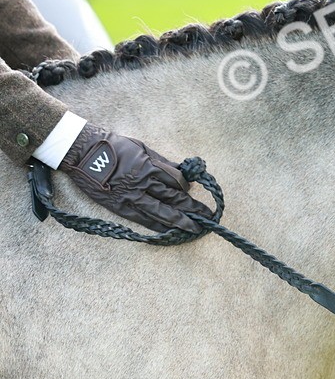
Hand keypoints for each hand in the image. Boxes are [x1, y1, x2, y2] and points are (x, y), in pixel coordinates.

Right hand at [59, 123, 211, 233]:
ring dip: (181, 221)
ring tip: (196, 228)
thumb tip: (180, 171)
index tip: (193, 191)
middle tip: (208, 216)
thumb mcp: (141, 147)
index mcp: (151, 165)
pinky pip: (143, 219)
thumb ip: (161, 161)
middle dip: (193, 208)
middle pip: (175, 197)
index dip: (187, 187)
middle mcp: (144, 182)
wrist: (81, 151)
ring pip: (162, 211)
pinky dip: (157, 226)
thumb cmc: (113, 145)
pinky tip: (169, 232)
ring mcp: (132, 196)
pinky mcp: (119, 206)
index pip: (177, 180)